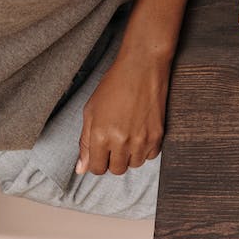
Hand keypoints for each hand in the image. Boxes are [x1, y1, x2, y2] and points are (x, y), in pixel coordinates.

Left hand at [76, 49, 169, 176]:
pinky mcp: (158, 134)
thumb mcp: (91, 112)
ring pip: (134, 164)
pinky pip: (150, 155)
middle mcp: (121, 141)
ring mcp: (142, 139)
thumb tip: (81, 168)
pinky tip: (140, 134)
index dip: (96, 162)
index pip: (96, 168)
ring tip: (128, 137)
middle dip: (112, 161)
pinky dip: (145, 150)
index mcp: (100, 135)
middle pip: (116, 169)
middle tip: (113, 144)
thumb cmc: (114, 86)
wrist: (141, 69)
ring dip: (129, 156)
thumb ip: (85, 142)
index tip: (99, 154)